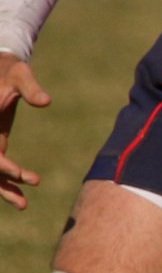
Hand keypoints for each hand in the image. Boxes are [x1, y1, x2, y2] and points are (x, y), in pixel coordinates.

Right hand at [0, 55, 49, 210]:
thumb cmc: (9, 69)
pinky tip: (24, 188)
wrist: (0, 67)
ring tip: (22, 205)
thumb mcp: (20, 74)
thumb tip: (46, 101)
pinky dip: (7, 178)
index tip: (20, 174)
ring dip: (3, 187)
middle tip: (23, 199)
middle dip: (2, 183)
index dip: (1, 165)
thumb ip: (30, 88)